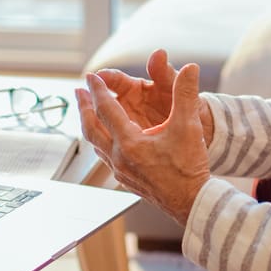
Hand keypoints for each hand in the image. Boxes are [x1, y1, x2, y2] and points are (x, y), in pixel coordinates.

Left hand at [78, 59, 210, 223]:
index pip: (106, 109)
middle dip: (83, 107)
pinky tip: (105, 139)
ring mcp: (120, 171)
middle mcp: (119, 158)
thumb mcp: (189, 126)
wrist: (192, 202)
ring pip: (95, 144)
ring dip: (89, 125)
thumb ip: (186, 94)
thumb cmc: (189, 167)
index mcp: (130, 143)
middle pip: (91, 128)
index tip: (92, 76)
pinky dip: (100, 141)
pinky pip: (104, 156)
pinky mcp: (126, 180)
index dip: (98, 89)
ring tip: (87, 114)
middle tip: (78, 92)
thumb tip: (191, 69)